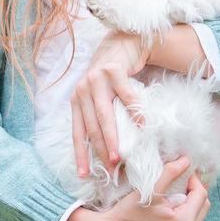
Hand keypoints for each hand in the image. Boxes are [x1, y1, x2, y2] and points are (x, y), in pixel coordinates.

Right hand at [61, 155, 210, 220]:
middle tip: (179, 185)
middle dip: (193, 195)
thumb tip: (187, 160)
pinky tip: (165, 218)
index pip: (201, 195)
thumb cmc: (127, 213)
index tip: (184, 173)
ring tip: (170, 201)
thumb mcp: (149, 190)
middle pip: (202, 210)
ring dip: (188, 209)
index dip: (194, 181)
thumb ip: (170, 172)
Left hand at [70, 31, 147, 176]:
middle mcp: (83, 90)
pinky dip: (134, 112)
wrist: (120, 46)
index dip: (80, 154)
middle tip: (111, 169)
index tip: (84, 175)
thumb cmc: (110, 78)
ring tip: (120, 156)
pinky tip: (142, 126)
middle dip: (101, 150)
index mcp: (77, 100)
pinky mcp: (113, 70)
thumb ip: (97, 117)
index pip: (77, 133)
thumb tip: (105, 150)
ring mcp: (97, 79)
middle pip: (91, 126)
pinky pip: (126, 95)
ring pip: (105, 114)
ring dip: (112, 138)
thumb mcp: (98, 97)